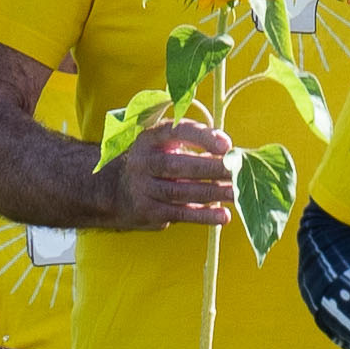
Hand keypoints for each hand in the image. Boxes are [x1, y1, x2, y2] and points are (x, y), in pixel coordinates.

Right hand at [96, 114, 243, 232]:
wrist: (110, 190)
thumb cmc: (150, 162)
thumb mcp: (160, 144)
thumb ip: (190, 144)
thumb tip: (232, 154)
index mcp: (150, 138)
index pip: (176, 132)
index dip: (202, 137)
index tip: (226, 144)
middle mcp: (144, 161)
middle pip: (181, 165)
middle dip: (213, 168)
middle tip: (239, 170)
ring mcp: (144, 188)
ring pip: (183, 191)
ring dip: (213, 192)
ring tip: (237, 192)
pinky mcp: (149, 211)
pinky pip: (181, 213)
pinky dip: (204, 215)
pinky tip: (223, 216)